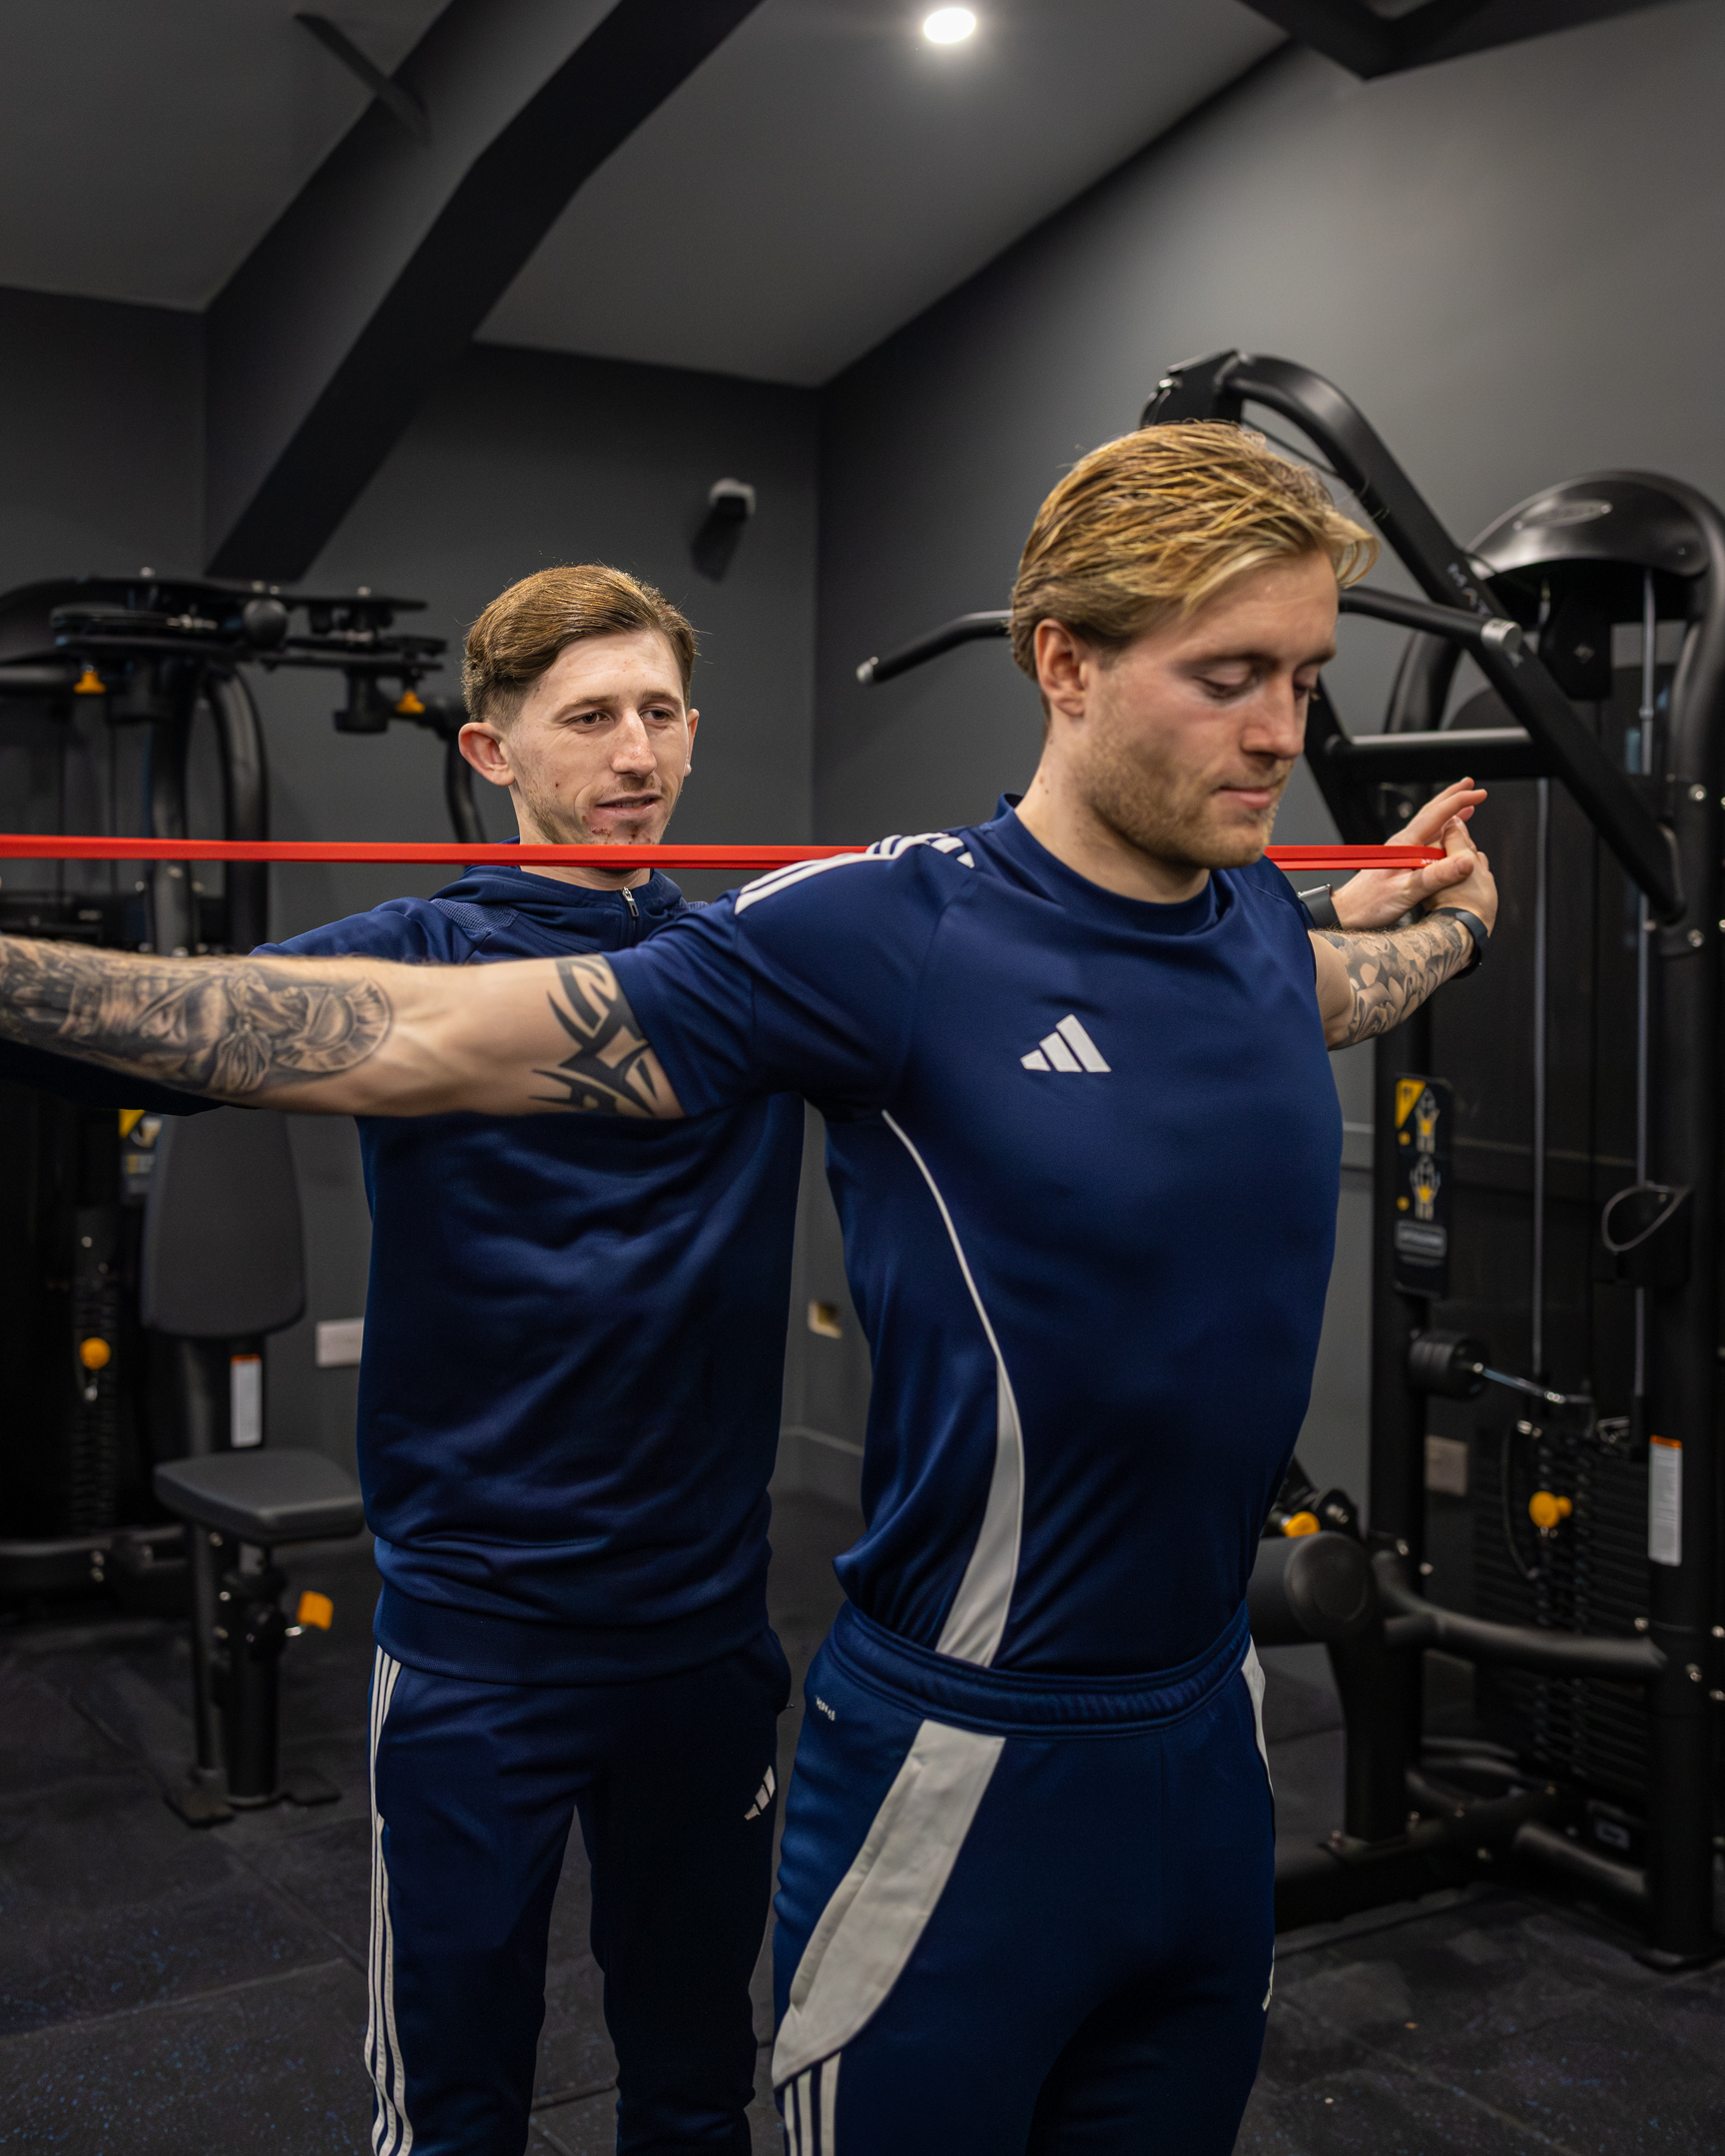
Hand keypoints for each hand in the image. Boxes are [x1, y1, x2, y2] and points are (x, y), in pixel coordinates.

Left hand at [1330, 779, 1488, 931]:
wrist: (1346, 914)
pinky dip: (1442, 835)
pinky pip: (1426, 844)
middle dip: (1452, 798)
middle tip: (1471, 786)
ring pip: (1430, 828)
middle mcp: (1402, 844)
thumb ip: (1435, 877)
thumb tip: (1466, 863)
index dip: (1459, 802)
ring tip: (1466, 808)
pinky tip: (1448, 839)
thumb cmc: (1368, 904)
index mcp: (1404, 845)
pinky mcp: (1401, 864)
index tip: (1479, 795)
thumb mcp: (1405, 892)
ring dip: (1448, 815)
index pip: (1435, 815)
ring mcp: (1401, 853)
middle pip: (1431, 814)